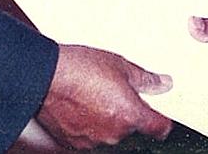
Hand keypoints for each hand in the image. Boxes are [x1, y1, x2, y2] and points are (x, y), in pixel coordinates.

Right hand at [36, 44, 172, 148]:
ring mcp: (94, 141)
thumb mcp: (120, 65)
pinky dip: (89, 124)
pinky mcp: (75, 143)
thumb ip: (145, 79)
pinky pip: (90, 136)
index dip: (161, 121)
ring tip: (93, 95)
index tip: (159, 115)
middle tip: (115, 92)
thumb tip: (162, 83)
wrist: (45, 77)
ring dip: (106, 119)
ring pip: (109, 132)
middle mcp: (114, 134)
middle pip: (131, 128)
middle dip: (127, 113)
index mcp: (130, 116)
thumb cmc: (80, 69)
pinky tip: (81, 105)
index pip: (158, 128)